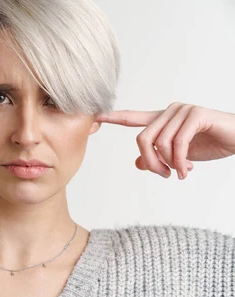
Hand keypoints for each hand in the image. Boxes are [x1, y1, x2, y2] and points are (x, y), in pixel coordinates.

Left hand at [96, 103, 234, 179]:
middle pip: (142, 139)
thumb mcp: (179, 156)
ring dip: (169, 164)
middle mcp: (169, 111)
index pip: (133, 118)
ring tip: (180, 171)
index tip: (95, 116)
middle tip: (164, 175)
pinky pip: (178, 143)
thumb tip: (137, 163)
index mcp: (162, 120)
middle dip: (151, 162)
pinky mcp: (196, 115)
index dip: (113, 118)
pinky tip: (187, 169)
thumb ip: (158, 158)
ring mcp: (182, 111)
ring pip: (160, 143)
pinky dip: (180, 161)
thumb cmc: (210, 144)